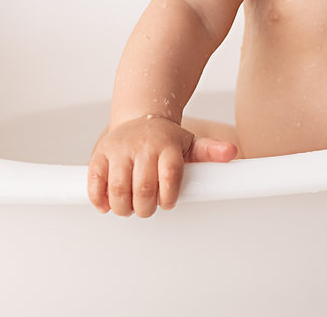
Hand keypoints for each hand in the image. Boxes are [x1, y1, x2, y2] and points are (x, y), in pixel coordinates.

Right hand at [87, 116, 237, 216]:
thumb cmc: (167, 139)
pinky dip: (99, 198)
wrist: (141, 117)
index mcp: (166, 145)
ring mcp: (119, 148)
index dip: (168, 196)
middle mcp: (143, 145)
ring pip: (118, 189)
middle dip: (145, 207)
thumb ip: (210, 151)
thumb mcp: (190, 143)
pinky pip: (95, 180)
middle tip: (146, 208)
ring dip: (123, 207)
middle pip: (143, 188)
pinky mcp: (100, 153)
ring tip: (129, 207)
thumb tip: (231, 153)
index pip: (169, 175)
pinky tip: (106, 204)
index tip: (167, 201)